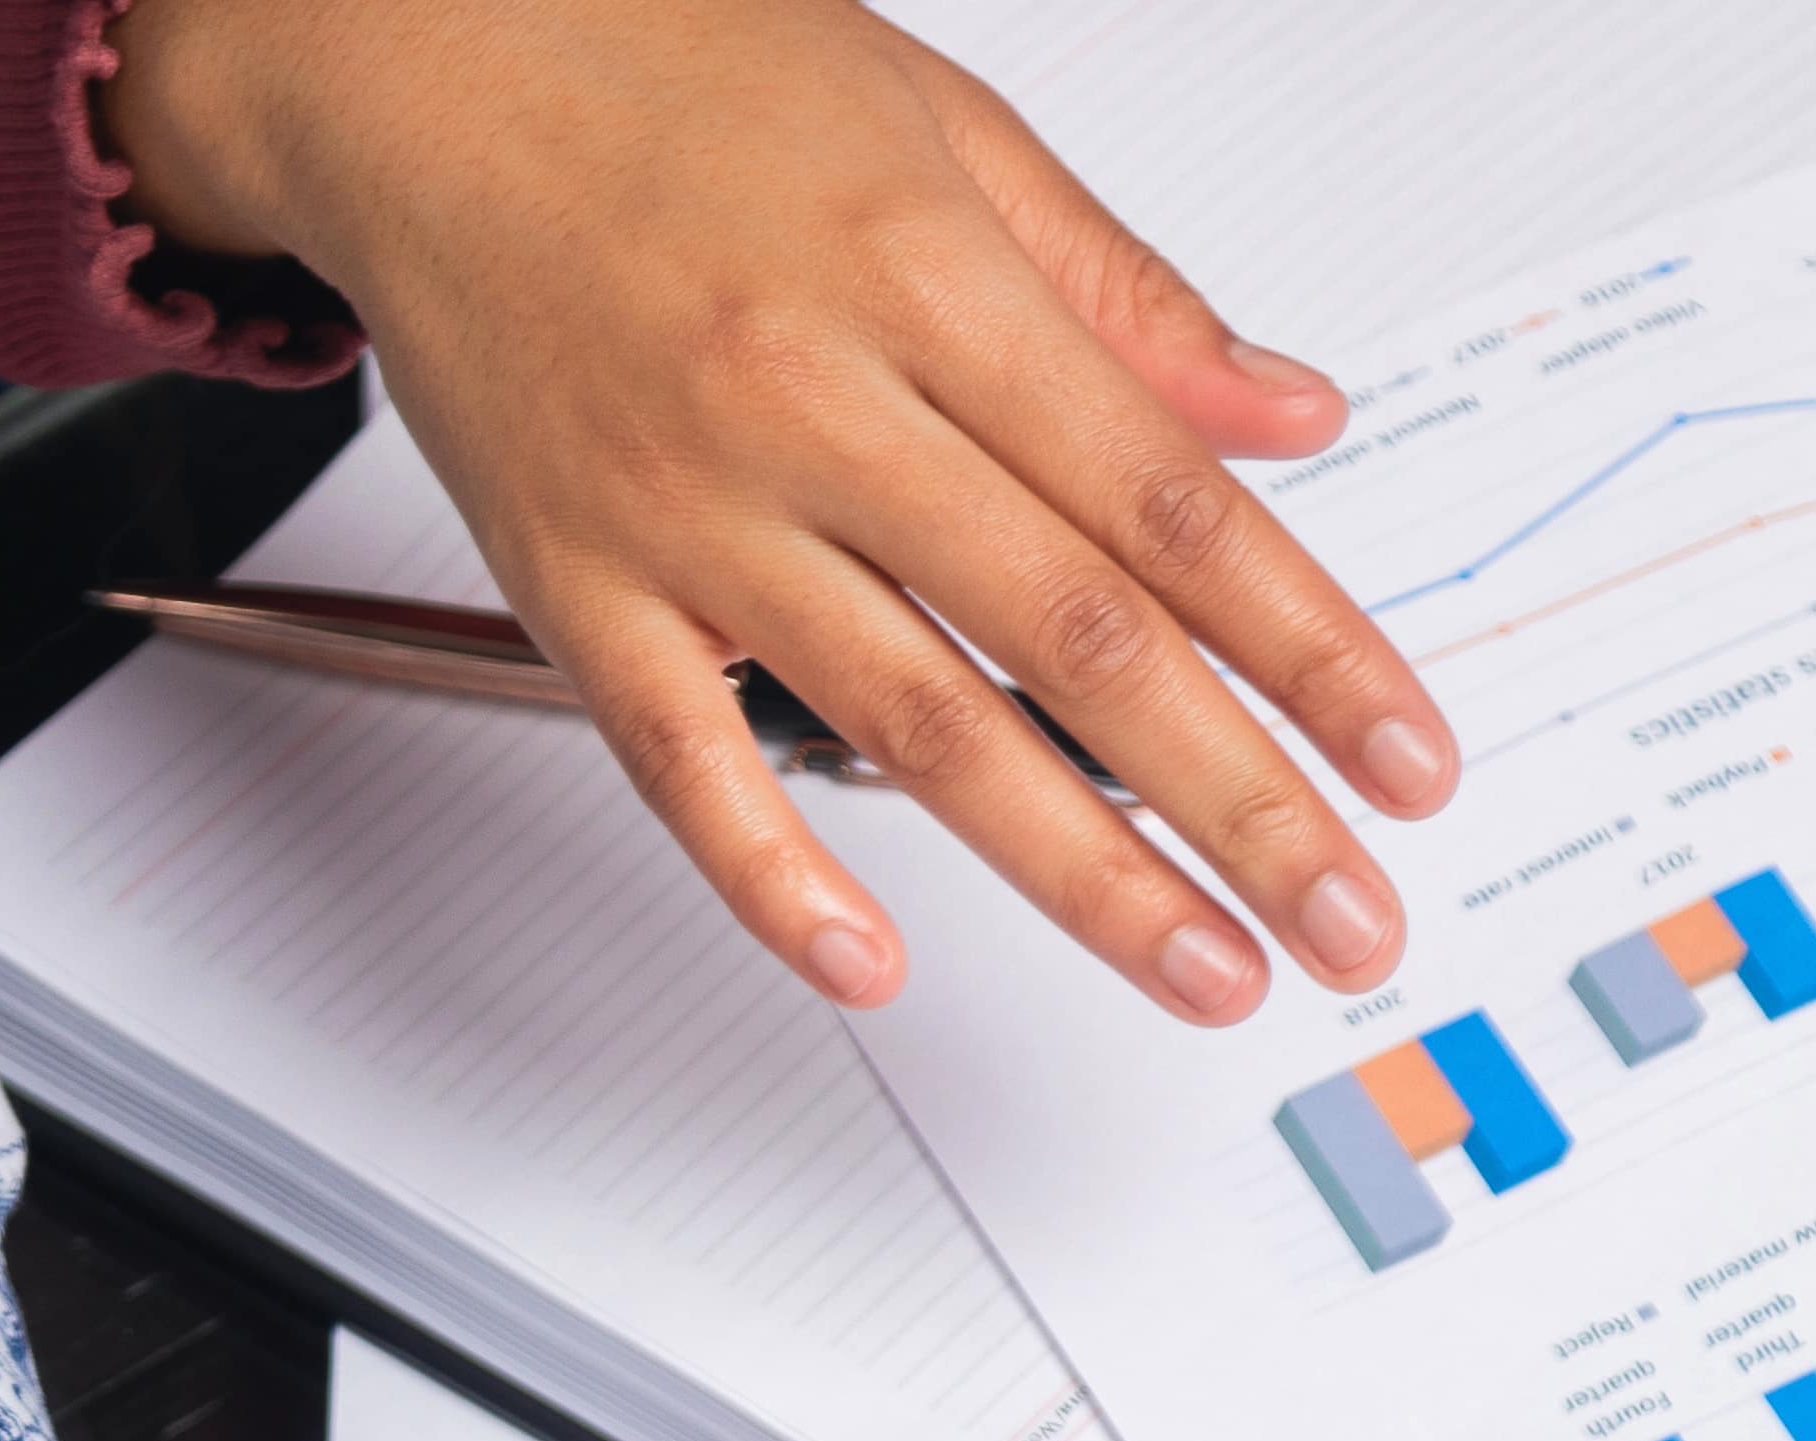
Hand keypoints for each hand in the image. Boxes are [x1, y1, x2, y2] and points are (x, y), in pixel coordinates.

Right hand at [98, 0, 1454, 1023]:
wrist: (411, 50)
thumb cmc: (667, 66)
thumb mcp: (945, 125)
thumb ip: (1121, 293)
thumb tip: (1286, 413)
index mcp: (932, 279)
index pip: (1172, 505)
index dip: (1312, 649)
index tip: (1403, 758)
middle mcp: (821, 401)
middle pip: (1079, 643)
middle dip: (1243, 805)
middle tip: (1352, 923)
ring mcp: (695, 510)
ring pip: (920, 724)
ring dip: (1081, 879)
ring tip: (1203, 974)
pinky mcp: (575, 583)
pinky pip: (682, 760)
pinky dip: (773, 876)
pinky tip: (869, 966)